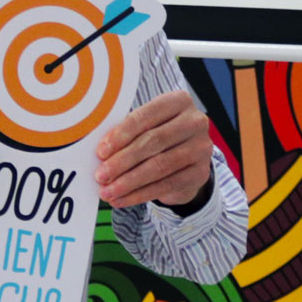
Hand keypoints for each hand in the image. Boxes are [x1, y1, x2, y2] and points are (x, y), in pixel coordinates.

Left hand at [97, 91, 213, 209]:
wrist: (187, 160)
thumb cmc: (159, 138)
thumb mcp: (146, 127)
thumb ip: (127, 133)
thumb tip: (102, 153)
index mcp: (178, 101)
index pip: (145, 116)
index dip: (121, 134)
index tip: (101, 152)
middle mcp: (194, 121)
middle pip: (153, 141)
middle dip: (123, 161)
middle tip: (101, 175)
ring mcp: (201, 147)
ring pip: (160, 166)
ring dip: (129, 181)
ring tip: (108, 191)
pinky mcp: (201, 172)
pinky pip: (166, 185)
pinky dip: (140, 194)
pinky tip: (122, 199)